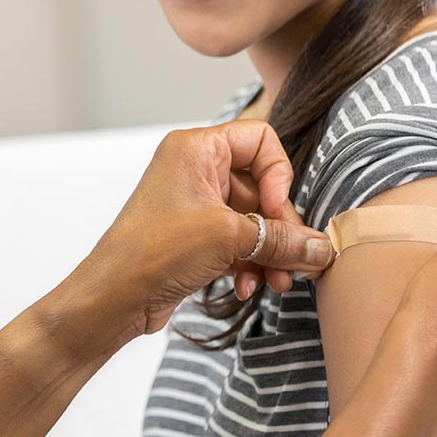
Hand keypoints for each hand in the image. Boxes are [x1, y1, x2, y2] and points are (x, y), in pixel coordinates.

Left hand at [75, 122, 335, 342]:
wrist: (113, 297)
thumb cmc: (154, 252)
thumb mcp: (228, 239)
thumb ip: (282, 239)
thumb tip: (323, 248)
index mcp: (196, 149)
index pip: (260, 139)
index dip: (278, 174)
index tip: (277, 211)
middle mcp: (194, 170)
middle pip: (261, 187)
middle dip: (280, 228)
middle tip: (297, 261)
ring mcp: (194, 205)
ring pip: (252, 220)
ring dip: (269, 253)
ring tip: (278, 285)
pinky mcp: (194, 237)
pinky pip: (237, 242)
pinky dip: (248, 264)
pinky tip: (247, 289)